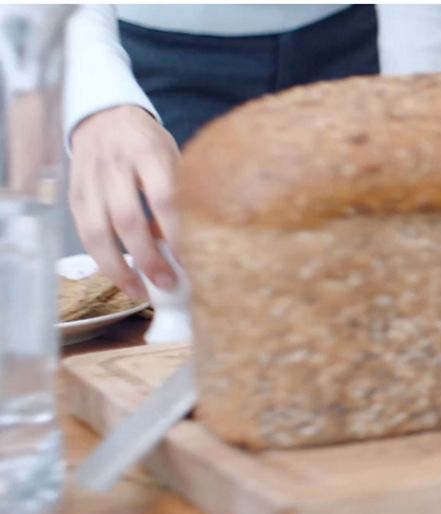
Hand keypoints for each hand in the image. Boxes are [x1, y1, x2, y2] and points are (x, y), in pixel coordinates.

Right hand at [68, 105, 181, 302]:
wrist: (104, 117)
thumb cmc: (148, 145)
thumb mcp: (173, 158)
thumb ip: (180, 196)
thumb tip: (186, 246)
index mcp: (147, 153)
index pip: (163, 197)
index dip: (175, 232)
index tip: (188, 260)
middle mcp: (114, 166)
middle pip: (127, 218)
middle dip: (147, 257)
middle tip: (166, 283)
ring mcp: (89, 181)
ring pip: (97, 231)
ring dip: (118, 267)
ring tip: (140, 292)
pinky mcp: (74, 194)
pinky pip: (84, 232)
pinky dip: (101, 258)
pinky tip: (120, 276)